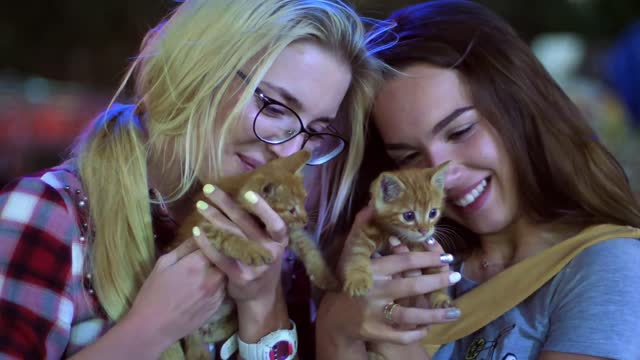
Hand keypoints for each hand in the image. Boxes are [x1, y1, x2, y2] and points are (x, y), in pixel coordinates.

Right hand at [124, 239, 225, 352]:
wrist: (152, 329)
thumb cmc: (152, 294)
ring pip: (228, 274)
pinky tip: (209, 284)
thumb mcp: (163, 264)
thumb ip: (184, 248)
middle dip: (220, 254)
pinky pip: (225, 289)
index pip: (214, 244)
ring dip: (222, 269)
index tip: (209, 237)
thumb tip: (198, 234)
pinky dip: (221, 284)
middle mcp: (211, 278)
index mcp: (196, 265)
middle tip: (212, 253)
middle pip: (226, 259)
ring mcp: (217, 294)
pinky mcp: (218, 307)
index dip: (212, 239)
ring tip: (211, 268)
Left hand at [192, 186, 287, 303]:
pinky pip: (220, 256)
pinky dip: (206, 243)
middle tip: (208, 190)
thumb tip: (242, 195)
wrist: (259, 296)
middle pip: (245, 224)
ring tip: (200, 206)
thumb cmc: (262, 262)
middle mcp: (270, 252)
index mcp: (279, 241)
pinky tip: (197, 231)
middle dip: (225, 204)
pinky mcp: (240, 276)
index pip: (275, 223)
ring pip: (231, 237)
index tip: (247, 193)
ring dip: (213, 218)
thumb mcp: (270, 244)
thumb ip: (261, 227)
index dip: (263, 208)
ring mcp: (255, 266)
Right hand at [317, 207, 459, 348]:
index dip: (427, 258)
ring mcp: (374, 313)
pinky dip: (417, 333)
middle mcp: (374, 290)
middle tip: (455, 277)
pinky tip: (429, 328)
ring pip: (410, 315)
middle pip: (411, 286)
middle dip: (437, 281)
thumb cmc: (351, 280)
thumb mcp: (353, 254)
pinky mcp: (375, 332)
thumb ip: (362, 229)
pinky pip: (401, 335)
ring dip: (435, 314)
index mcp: (372, 269)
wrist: (335, 316)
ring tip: (455, 311)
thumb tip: (371, 205)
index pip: (404, 261)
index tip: (446, 257)